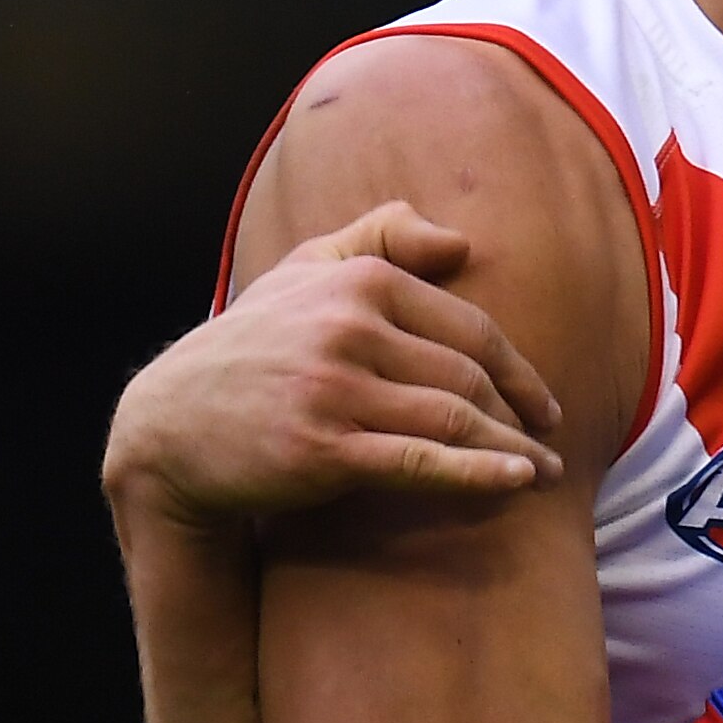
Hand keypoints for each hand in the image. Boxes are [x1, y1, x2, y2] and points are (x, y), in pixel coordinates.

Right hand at [104, 202, 566, 529]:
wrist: (170, 429)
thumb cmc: (251, 350)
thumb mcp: (303, 272)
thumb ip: (380, 239)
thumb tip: (461, 241)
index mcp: (356, 279)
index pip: (467, 327)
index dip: (518, 369)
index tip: (544, 404)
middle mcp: (348, 326)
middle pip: (467, 375)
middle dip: (520, 414)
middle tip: (552, 444)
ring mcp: (335, 388)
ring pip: (453, 417)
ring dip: (512, 448)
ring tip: (545, 473)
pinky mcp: (323, 448)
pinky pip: (422, 460)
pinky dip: (478, 472)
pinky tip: (516, 482)